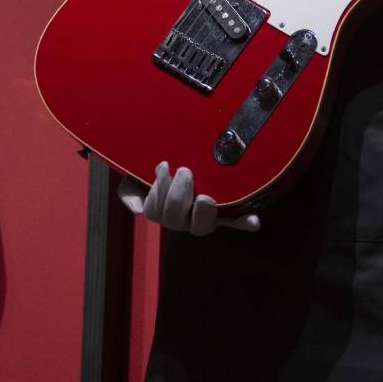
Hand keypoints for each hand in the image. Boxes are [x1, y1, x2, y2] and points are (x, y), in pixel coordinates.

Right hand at [118, 162, 261, 235]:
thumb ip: (130, 193)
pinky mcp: (228, 211)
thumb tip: (137, 208)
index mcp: (163, 209)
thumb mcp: (136, 177)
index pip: (155, 212)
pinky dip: (244, 222)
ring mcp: (207, 216)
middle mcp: (184, 217)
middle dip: (178, 196)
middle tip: (185, 171)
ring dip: (203, 212)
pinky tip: (252, 222)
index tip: (163, 167)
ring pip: (202, 226)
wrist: (175, 155)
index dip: (157, 194)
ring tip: (204, 196)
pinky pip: (236, 221)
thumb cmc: (155, 169)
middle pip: (176, 221)